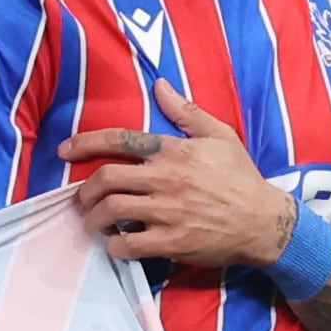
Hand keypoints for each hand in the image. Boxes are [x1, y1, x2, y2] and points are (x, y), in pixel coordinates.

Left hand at [60, 92, 299, 270]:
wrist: (264, 221)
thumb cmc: (241, 177)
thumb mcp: (220, 135)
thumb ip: (186, 112)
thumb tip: (160, 85)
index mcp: (174, 150)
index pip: (120, 140)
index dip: (85, 143)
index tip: (65, 151)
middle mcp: (167, 178)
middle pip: (107, 178)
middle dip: (86, 190)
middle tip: (84, 198)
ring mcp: (169, 212)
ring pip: (112, 211)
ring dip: (95, 218)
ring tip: (96, 222)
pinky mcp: (173, 242)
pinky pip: (129, 245)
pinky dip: (114, 246)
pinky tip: (116, 244)